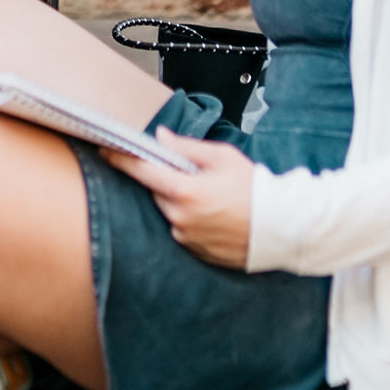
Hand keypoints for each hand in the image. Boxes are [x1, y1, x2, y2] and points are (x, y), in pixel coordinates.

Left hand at [110, 133, 253, 267]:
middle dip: (168, 180)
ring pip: (169, 211)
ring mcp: (186, 238)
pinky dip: (190, 218)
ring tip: (212, 196)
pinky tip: (214, 214)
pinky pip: (182, 229)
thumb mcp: (222, 158)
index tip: (106, 149)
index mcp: (185, 192)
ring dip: (180, 200)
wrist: (283, 227)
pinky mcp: (195, 251)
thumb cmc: (255, 189)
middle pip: (157, 192)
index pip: (141, 171)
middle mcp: (180, 218)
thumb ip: (186, 148)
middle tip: (194, 174)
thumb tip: (160, 138)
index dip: (121, 159)